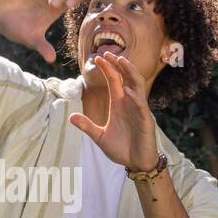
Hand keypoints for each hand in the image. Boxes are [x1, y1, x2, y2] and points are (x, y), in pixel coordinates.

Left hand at [69, 52, 158, 169]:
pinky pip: (141, 105)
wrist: (136, 164)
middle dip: (118, 64)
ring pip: (137, 85)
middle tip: (106, 53)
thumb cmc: (121, 149)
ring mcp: (139, 110)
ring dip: (130, 72)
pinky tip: (127, 90)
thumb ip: (87, 126)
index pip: (114, 80)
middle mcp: (130, 103)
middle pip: (126, 77)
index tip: (97, 57)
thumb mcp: (100, 137)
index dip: (107, 68)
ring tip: (121, 62)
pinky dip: (135, 97)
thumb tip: (70, 117)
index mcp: (119, 104)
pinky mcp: (146, 121)